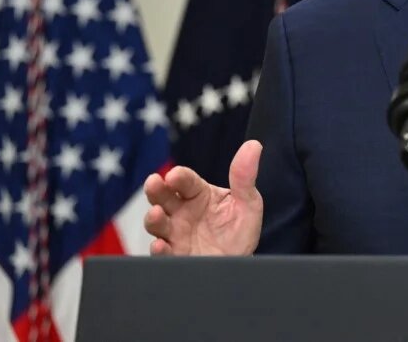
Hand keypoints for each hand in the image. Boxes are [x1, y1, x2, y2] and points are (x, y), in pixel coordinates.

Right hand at [143, 140, 263, 255]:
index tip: (174, 175)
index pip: (186, 180)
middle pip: (163, 196)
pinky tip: (161, 245)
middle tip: (154, 183)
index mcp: (198, 194)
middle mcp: (182, 212)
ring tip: (156, 214)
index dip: (179, 176)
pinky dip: (158, 249)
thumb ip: (245, 177)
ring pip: (157, 223)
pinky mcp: (174, 256)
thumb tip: (254, 145)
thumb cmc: (240, 229)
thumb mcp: (248, 202)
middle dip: (156, 189)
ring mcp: (175, 233)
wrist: (238, 262)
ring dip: (153, 218)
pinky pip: (162, 252)